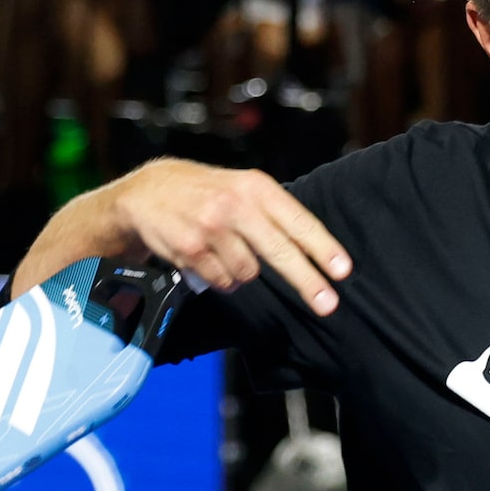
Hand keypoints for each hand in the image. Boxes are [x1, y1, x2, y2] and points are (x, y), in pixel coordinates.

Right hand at [108, 159, 353, 315]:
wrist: (147, 192)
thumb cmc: (203, 191)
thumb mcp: (241, 186)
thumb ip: (273, 212)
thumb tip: (313, 249)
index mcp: (255, 187)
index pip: (297, 221)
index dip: (322, 248)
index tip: (342, 270)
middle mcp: (235, 205)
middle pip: (280, 251)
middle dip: (307, 282)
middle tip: (328, 304)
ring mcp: (212, 228)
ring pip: (248, 274)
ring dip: (243, 273)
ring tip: (227, 252)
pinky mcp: (191, 250)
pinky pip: (222, 282)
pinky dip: (220, 278)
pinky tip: (208, 258)